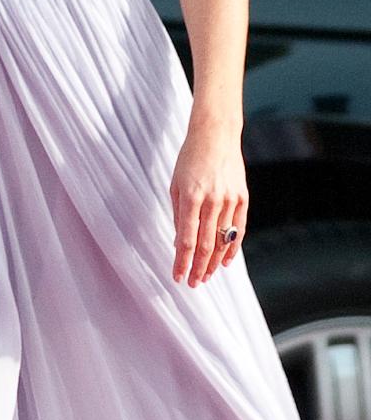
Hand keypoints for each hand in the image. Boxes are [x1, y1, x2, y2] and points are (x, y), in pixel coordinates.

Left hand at [170, 120, 246, 286]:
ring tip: (206, 277)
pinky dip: (232, 248)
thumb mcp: (176, 183)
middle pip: (205, 244)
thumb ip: (178, 213)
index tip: (177, 277)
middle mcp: (212, 200)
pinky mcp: (243, 198)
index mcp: (191, 196)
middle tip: (193, 284)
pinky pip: (238, 230)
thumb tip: (179, 243)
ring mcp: (230, 200)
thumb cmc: (189, 159)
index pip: (186, 238)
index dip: (182, 261)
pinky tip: (225, 261)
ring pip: (223, 241)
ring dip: (214, 262)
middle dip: (198, 268)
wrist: (215, 135)